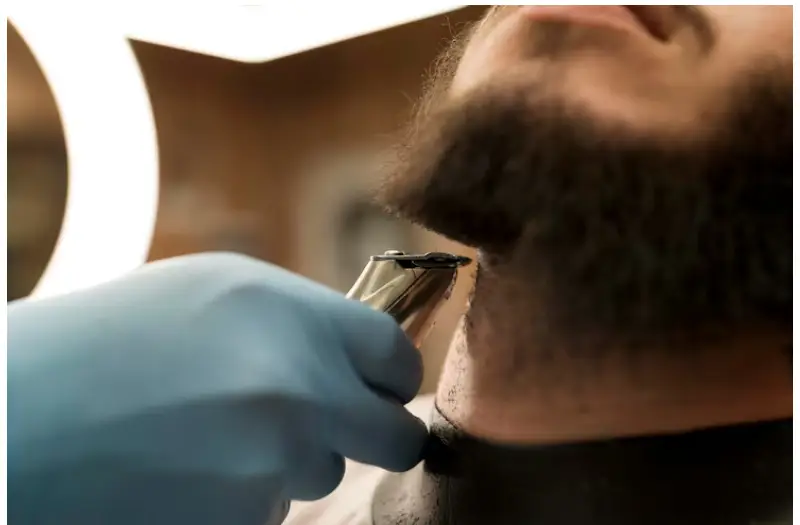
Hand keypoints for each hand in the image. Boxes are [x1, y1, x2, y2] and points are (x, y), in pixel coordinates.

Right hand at [8, 253, 427, 524]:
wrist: (13, 421)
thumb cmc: (105, 344)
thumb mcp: (211, 295)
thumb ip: (297, 322)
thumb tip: (355, 358)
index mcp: (291, 314)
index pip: (397, 356)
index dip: (392, 377)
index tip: (379, 388)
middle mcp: (298, 388)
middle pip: (394, 435)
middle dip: (370, 436)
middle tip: (323, 428)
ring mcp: (273, 464)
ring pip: (322, 474)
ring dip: (287, 464)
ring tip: (207, 437)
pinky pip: (272, 512)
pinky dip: (243, 499)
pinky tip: (184, 475)